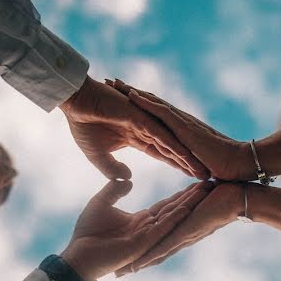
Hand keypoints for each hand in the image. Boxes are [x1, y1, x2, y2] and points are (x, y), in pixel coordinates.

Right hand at [60, 76, 208, 179]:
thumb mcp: (97, 155)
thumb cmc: (83, 123)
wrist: (74, 101)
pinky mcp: (140, 118)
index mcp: (138, 136)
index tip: (191, 178)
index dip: (177, 166)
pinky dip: (173, 147)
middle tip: (207, 179)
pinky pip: (160, 135)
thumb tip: (127, 179)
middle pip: (173, 150)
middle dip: (189, 165)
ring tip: (203, 173)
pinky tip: (186, 159)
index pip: (163, 154)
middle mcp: (146, 128)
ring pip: (171, 144)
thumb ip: (112, 168)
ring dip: (187, 159)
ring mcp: (145, 122)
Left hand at [61, 179, 212, 280]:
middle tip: (210, 184)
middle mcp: (148, 231)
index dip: (180, 195)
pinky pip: (161, 229)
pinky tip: (185, 207)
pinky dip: (173, 218)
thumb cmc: (87, 232)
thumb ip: (114, 190)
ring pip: (172, 218)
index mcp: (141, 222)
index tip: (196, 182)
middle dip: (191, 198)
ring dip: (188, 205)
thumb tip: (128, 180)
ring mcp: (147, 238)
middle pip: (174, 211)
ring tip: (204, 192)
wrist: (77, 255)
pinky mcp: (142, 244)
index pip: (165, 206)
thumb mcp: (101, 202)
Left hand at [107, 79, 254, 180]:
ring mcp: (181, 122)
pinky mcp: (184, 127)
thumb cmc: (220, 168)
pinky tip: (131, 95)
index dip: (134, 106)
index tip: (115, 98)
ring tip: (114, 82)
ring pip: (152, 103)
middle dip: (129, 93)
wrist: (238, 163)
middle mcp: (177, 122)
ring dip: (132, 92)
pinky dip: (146, 103)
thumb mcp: (191, 164)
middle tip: (110, 82)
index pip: (151, 115)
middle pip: (149, 104)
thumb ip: (181, 161)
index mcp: (177, 131)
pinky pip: (161, 112)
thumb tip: (180, 169)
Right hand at [116, 181, 245, 274]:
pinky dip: (151, 256)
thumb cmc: (224, 192)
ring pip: (157, 253)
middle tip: (118, 273)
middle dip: (137, 261)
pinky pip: (166, 246)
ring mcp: (184, 236)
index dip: (143, 247)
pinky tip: (137, 264)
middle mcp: (182, 235)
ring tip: (121, 273)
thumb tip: (187, 191)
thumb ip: (188, 196)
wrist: (242, 196)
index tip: (127, 255)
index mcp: (183, 227)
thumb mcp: (198, 195)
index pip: (158, 239)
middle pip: (155, 252)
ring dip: (139, 263)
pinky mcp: (187, 233)